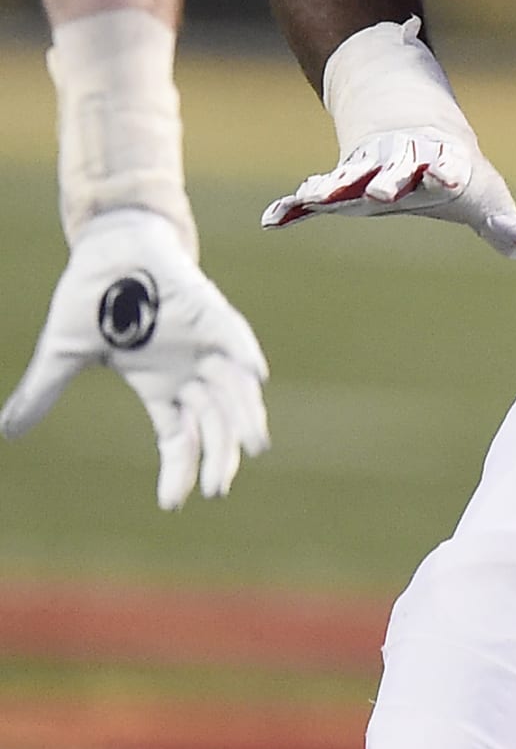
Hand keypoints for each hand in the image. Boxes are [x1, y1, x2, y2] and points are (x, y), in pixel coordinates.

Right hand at [2, 208, 269, 510]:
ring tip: (255, 447)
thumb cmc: (93, 297)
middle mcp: (190, 373)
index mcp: (161, 388)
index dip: (178, 470)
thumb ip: (42, 392)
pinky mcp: (211, 312)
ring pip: (234, 391)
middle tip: (216, 490)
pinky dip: (247, 354)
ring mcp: (205, 345)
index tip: (171, 504)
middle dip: (219, 457)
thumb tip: (7, 431)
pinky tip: (257, 375)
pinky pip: (236, 337)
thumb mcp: (64, 351)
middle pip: (213, 425)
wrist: (107, 244)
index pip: (178, 440)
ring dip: (246, 417)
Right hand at [261, 130, 515, 259]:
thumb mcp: (489, 203)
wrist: (409, 125)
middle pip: (394, 171)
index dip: (447, 172)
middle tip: (386, 189)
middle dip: (391, 179)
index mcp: (440, 167)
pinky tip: (274, 219)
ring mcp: (364, 170)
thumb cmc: (457, 173)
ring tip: (319, 197)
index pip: (445, 169)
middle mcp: (400, 165)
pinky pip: (312, 196)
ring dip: (337, 187)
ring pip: (349, 176)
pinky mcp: (338, 182)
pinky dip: (294, 206)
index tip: (451, 176)